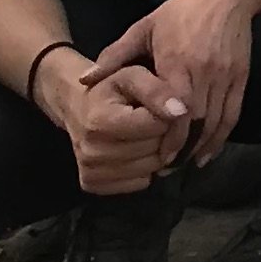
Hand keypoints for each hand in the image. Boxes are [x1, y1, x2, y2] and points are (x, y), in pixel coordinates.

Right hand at [47, 57, 189, 194]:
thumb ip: (157, 90)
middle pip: (156, 149)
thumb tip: (181, 111)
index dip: (168, 113)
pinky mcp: (92, 185)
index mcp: (99, 121)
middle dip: (165, 133)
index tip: (163, 105)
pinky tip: (136, 151)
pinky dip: (145, 168)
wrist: (79, 107)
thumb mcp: (133, 76)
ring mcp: (90, 171)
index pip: (157, 126)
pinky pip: (140, 182)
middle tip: (156, 120)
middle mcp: (91, 151)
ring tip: (146, 134)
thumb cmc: (110, 88)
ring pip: (153, 168)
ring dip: (158, 151)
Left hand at [92, 0, 252, 164]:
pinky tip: (207, 152)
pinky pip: (232, 115)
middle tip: (165, 168)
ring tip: (183, 164)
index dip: (168, 138)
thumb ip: (114, 56)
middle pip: (196, 123)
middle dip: (182, 149)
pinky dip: (221, 137)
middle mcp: (204, 73)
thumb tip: (84, 80)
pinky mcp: (240, 77)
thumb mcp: (144, 28)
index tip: (156, 158)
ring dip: (200, 148)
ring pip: (216, 123)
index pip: (175, 111)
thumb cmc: (180, 11)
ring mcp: (225, 77)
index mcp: (177, 63)